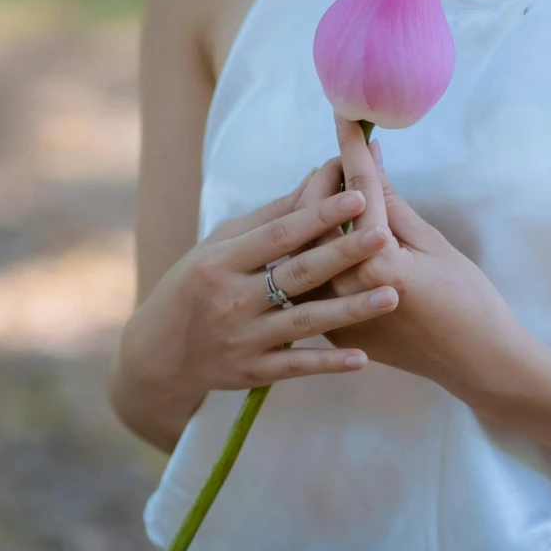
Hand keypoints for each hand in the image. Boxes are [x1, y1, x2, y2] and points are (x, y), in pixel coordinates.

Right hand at [120, 161, 400, 426]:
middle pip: (297, 274)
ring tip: (392, 295)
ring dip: (350, 309)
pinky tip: (364, 356)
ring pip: (305, 322)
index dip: (318, 215)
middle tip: (384, 236)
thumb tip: (318, 180)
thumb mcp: (217, 247)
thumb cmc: (194, 286)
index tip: (357, 195)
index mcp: (221, 261)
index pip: (278, 234)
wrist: (158, 354)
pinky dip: (329, 363)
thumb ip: (268, 219)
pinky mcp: (253, 371)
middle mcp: (232, 300)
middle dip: (342, 254)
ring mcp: (243, 339)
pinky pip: (297, 367)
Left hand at [322, 113, 531, 406]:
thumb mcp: (434, 244)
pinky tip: (328, 235)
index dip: (350, 150)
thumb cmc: (469, 301)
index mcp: (375, 263)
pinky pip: (309, 284)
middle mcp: (344, 289)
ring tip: (334, 196)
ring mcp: (333, 315)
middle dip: (325, 181)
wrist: (476, 364)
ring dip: (314, 218)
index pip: (355, 192)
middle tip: (344, 161)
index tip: (343, 116)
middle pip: (316, 219)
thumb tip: (368, 161)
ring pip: (304, 252)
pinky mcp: (331, 333)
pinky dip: (315, 254)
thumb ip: (392, 203)